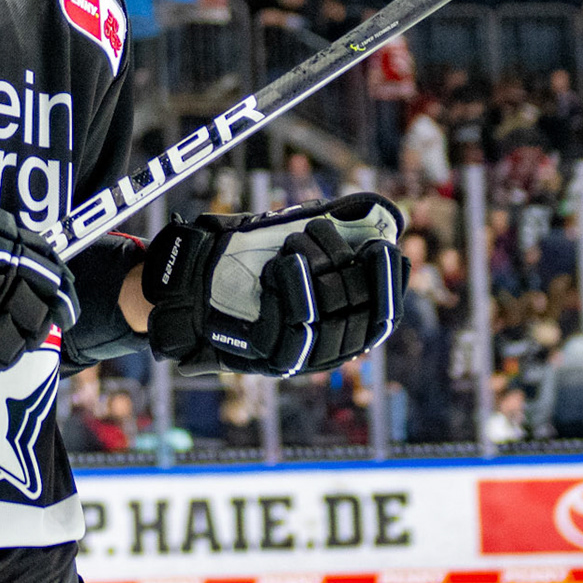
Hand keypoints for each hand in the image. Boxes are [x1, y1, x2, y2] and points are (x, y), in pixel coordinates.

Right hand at [0, 165, 75, 385]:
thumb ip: (1, 236)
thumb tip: (29, 253)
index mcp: (4, 254)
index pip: (51, 281)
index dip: (61, 295)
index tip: (63, 302)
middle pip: (34, 321)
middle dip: (37, 323)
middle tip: (32, 323)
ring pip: (7, 351)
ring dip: (8, 348)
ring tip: (0, 343)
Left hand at [138, 192, 405, 377]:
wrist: (193, 283)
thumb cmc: (249, 260)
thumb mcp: (301, 242)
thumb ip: (345, 231)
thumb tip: (389, 222)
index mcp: (344, 331)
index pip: (383, 317)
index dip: (388, 283)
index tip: (383, 247)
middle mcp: (327, 352)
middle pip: (356, 311)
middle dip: (341, 262)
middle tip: (315, 229)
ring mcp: (298, 359)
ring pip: (326, 317)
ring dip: (314, 270)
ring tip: (293, 243)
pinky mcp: (267, 359)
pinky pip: (292, 327)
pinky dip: (289, 288)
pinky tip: (278, 265)